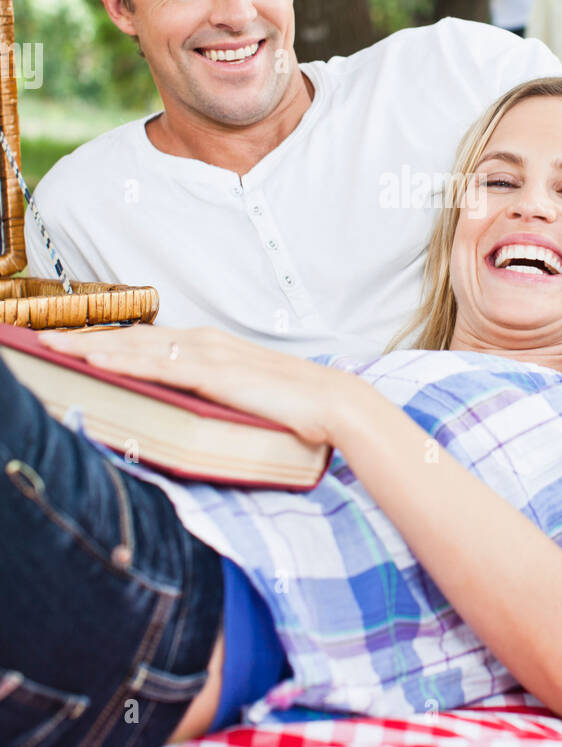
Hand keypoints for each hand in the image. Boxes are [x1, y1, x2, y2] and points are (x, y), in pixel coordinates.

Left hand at [38, 325, 352, 446]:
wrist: (333, 404)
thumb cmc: (293, 408)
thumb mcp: (243, 398)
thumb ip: (211, 397)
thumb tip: (181, 409)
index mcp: (212, 347)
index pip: (148, 341)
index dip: (107, 341)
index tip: (71, 343)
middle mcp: (205, 342)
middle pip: (133, 338)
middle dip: (85, 339)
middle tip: (43, 340)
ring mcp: (208, 354)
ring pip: (136, 347)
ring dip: (90, 347)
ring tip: (51, 348)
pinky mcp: (213, 373)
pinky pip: (157, 366)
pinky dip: (121, 361)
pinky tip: (94, 361)